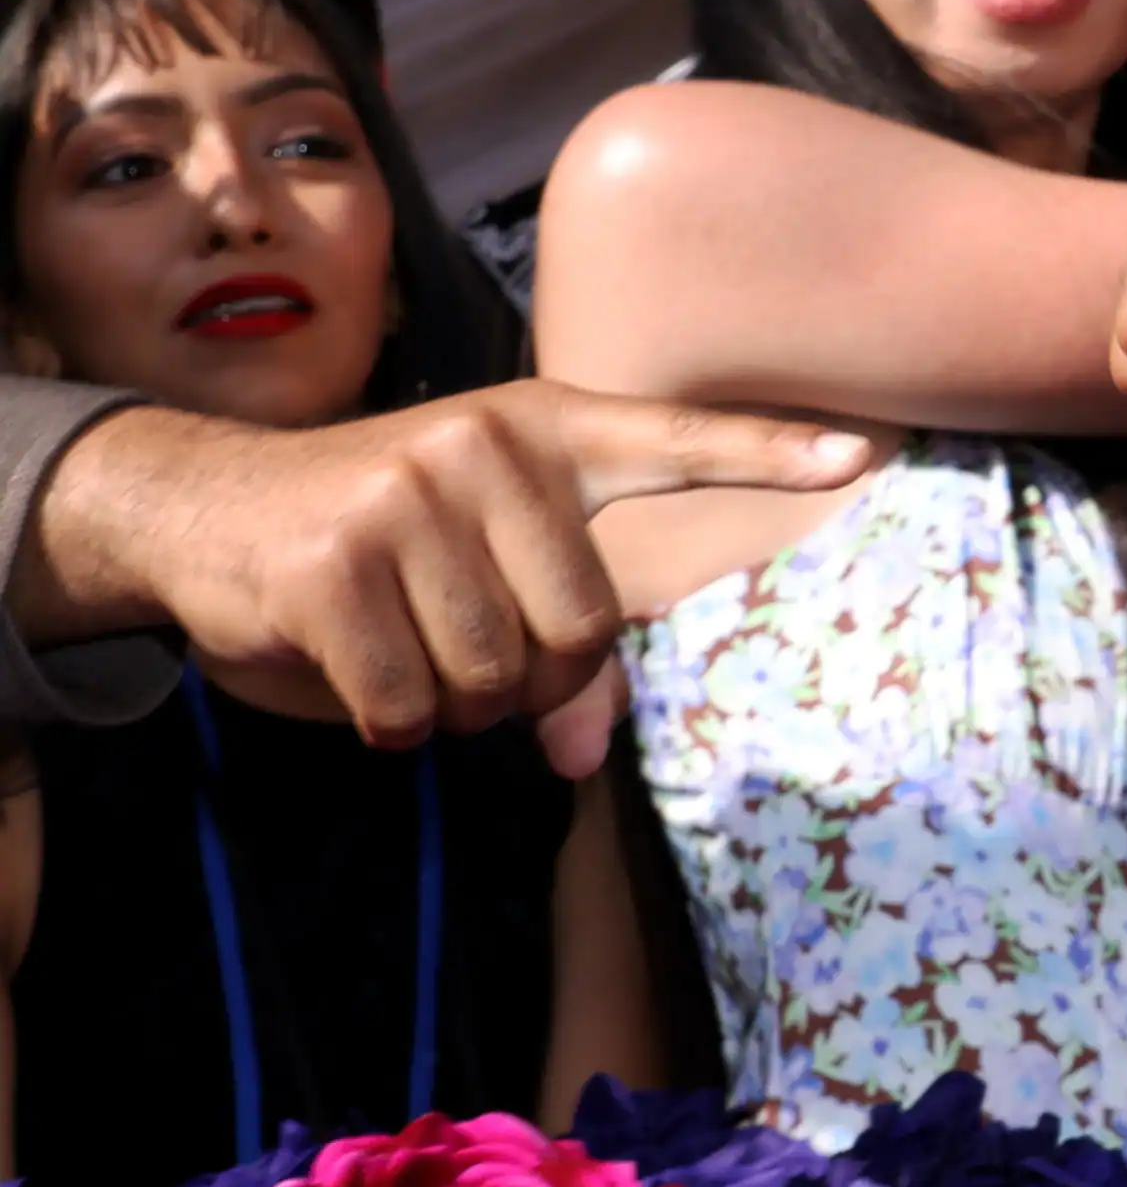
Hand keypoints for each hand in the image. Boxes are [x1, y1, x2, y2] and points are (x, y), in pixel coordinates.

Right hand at [16, 388, 877, 768]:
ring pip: (496, 680)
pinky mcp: (333, 565)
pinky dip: (389, 721)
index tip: (861, 458)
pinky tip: (352, 668)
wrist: (205, 506)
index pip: (674, 441)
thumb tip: (584, 752)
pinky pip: (410, 706)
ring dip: (454, 706)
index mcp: (544, 434)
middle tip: (466, 647)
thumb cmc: (376, 540)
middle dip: (530, 679)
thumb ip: (561, 650)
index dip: (766, 454)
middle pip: (582, 633)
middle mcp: (484, 449)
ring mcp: (405, 499)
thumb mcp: (482, 561)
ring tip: (403, 646)